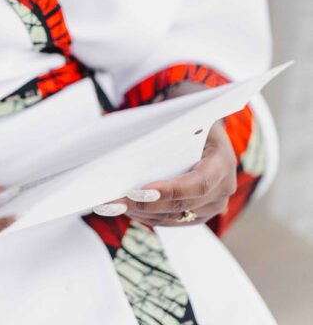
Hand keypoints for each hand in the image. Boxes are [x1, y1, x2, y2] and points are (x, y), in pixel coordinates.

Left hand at [93, 119, 236, 225]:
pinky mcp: (201, 213)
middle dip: (146, 204)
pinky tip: (129, 209)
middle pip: (182, 205)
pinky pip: (175, 221)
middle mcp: (223, 188)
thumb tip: (128, 139)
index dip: (171, 190)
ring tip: (115, 206)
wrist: (207, 128)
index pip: (198, 183)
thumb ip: (167, 131)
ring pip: (175, 218)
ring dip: (143, 213)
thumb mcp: (187, 117)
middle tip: (117, 201)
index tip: (141, 190)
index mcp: (223, 161)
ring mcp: (214, 205)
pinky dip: (151, 216)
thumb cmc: (192, 118)